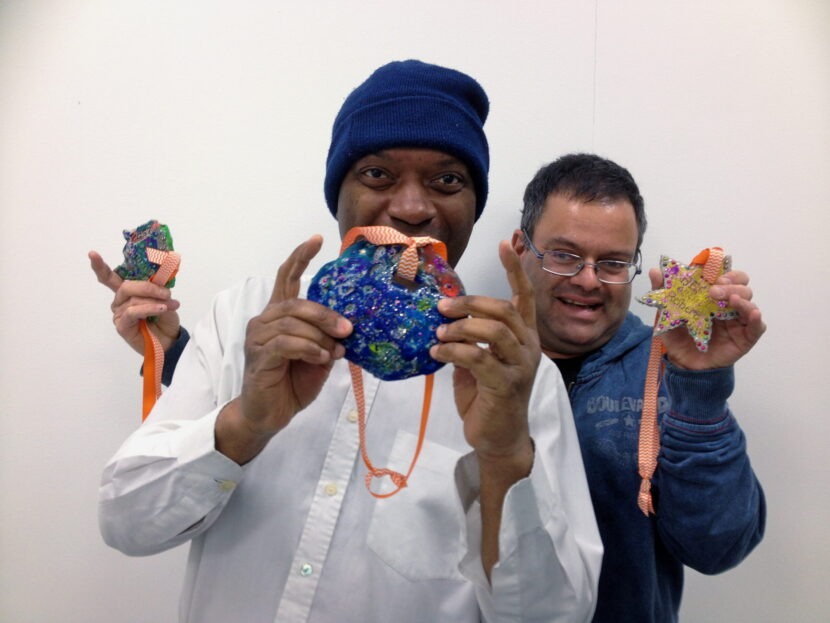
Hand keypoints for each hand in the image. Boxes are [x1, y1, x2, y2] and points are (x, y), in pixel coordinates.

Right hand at [88, 250, 180, 353]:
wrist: (170, 340)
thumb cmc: (164, 318)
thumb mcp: (165, 299)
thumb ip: (158, 289)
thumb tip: (160, 282)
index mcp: (127, 292)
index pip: (110, 278)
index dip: (100, 266)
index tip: (92, 253)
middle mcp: (119, 302)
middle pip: (126, 286)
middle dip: (148, 287)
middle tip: (166, 293)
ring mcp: (119, 314)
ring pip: (132, 300)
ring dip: (154, 301)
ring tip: (168, 305)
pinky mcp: (122, 326)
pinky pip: (132, 312)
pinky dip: (148, 308)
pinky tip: (160, 309)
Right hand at [219, 236, 352, 459]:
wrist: (268, 414)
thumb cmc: (292, 383)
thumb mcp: (319, 356)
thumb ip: (328, 337)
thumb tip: (349, 325)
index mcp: (279, 316)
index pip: (287, 277)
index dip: (300, 257)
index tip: (317, 238)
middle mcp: (264, 321)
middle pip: (295, 301)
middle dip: (326, 314)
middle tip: (348, 329)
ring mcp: (258, 338)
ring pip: (292, 322)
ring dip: (320, 335)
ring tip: (335, 352)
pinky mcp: (258, 357)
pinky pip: (286, 343)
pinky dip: (309, 349)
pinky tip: (321, 358)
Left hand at [431, 240, 539, 465]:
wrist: (498, 438)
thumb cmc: (487, 397)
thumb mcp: (477, 361)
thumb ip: (470, 338)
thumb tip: (444, 317)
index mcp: (523, 337)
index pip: (523, 297)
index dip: (515, 270)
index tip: (504, 243)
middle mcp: (527, 348)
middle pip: (504, 310)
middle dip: (471, 303)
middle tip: (443, 307)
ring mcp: (520, 367)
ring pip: (493, 331)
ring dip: (461, 327)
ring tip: (438, 333)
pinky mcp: (505, 385)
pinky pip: (478, 358)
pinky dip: (454, 350)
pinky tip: (437, 352)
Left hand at [649, 267, 765, 369]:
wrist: (683, 362)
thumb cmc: (677, 334)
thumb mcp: (666, 312)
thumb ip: (662, 291)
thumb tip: (654, 271)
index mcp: (712, 293)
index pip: (724, 274)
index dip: (721, 270)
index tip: (710, 273)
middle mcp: (728, 303)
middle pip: (740, 284)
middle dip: (730, 283)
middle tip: (714, 290)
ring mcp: (738, 319)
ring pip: (749, 301)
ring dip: (741, 297)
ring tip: (730, 300)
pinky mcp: (746, 336)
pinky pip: (758, 326)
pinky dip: (757, 318)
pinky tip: (752, 313)